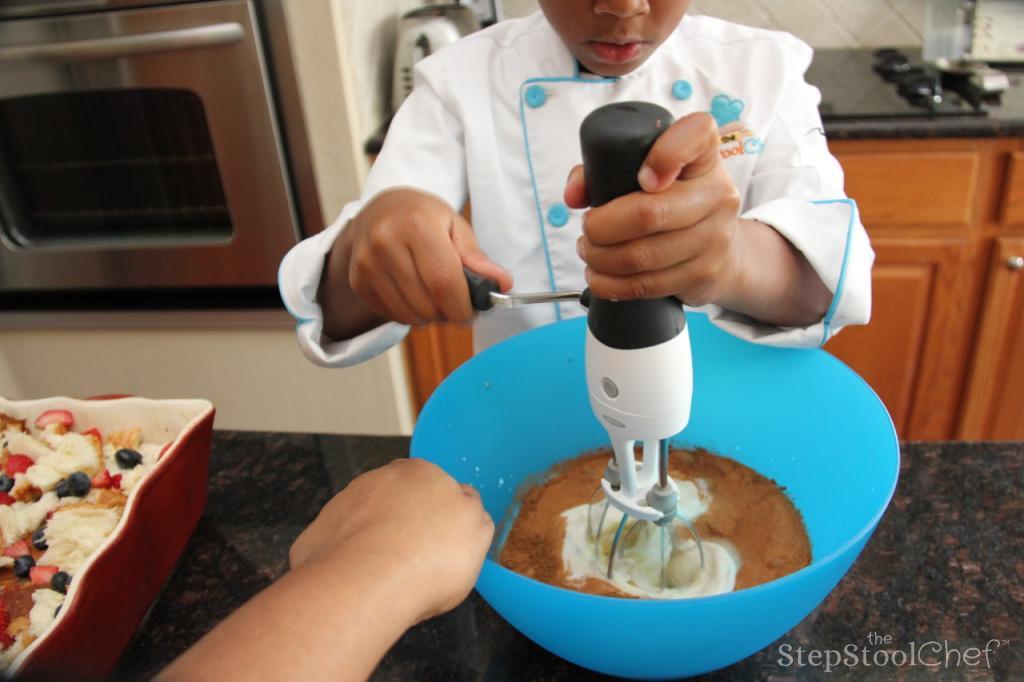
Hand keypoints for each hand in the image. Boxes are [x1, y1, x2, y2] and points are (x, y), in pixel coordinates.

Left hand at [289, 458, 493, 622]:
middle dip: (406, 526)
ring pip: (367, 522)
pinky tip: (361, 582)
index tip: (443, 544)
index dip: (442, 518)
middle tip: (417, 563)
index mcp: (423, 472)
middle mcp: (380, 479)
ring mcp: (345, 503)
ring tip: (388, 579)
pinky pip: (340, 546)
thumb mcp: (478, 535)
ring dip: (376, 543)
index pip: (437, 487)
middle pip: (399, 502)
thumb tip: (466, 504)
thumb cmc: (427, 561)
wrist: (365, 586)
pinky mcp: (319, 531)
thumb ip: (472, 512)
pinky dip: (349, 561)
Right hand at [328, 189, 511, 332]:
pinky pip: (394, 316)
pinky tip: (414, 293)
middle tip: (454, 300)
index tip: (472, 312)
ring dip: (430, 315)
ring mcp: (367, 264)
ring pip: (411, 315)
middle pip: (428, 304)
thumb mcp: (454, 226)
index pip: (444, 282)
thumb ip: (477, 257)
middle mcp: (385, 243)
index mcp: (416, 224)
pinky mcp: (358, 281)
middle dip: (449, 312)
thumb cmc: (423, 217)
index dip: (463, 307)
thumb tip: (501, 284)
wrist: (379, 210)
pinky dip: (411, 313)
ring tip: (433, 294)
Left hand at [565, 113, 743, 306]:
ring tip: (590, 252)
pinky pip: (647, 285)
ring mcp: (714, 237)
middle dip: (602, 227)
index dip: (665, 155)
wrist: (724, 251)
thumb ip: (605, 170)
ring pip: (642, 256)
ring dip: (601, 259)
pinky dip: (612, 284)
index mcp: (704, 155)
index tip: (641, 177)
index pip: (695, 136)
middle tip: (588, 229)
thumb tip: (574, 195)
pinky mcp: (704, 274)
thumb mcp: (651, 173)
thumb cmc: (676, 203)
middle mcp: (717, 193)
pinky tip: (601, 276)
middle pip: (649, 213)